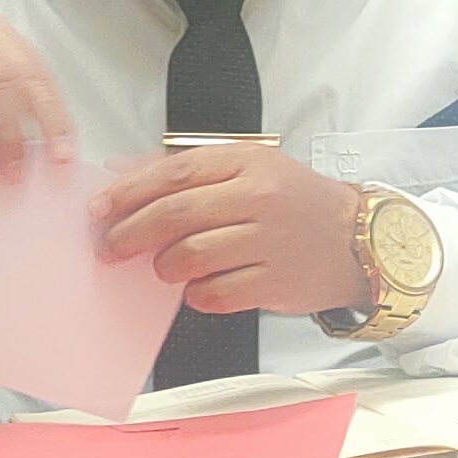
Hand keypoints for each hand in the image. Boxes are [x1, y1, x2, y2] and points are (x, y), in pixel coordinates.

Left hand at [90, 143, 368, 318]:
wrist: (357, 241)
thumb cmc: (297, 203)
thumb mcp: (250, 167)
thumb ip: (187, 168)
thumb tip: (123, 172)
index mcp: (249, 162)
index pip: (174, 173)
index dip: (129, 193)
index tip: (100, 209)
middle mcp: (259, 198)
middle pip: (175, 215)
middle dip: (130, 234)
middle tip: (111, 248)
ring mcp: (268, 242)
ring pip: (190, 257)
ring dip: (164, 267)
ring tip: (165, 268)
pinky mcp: (273, 282)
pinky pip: (213, 294)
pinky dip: (196, 294)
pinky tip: (200, 286)